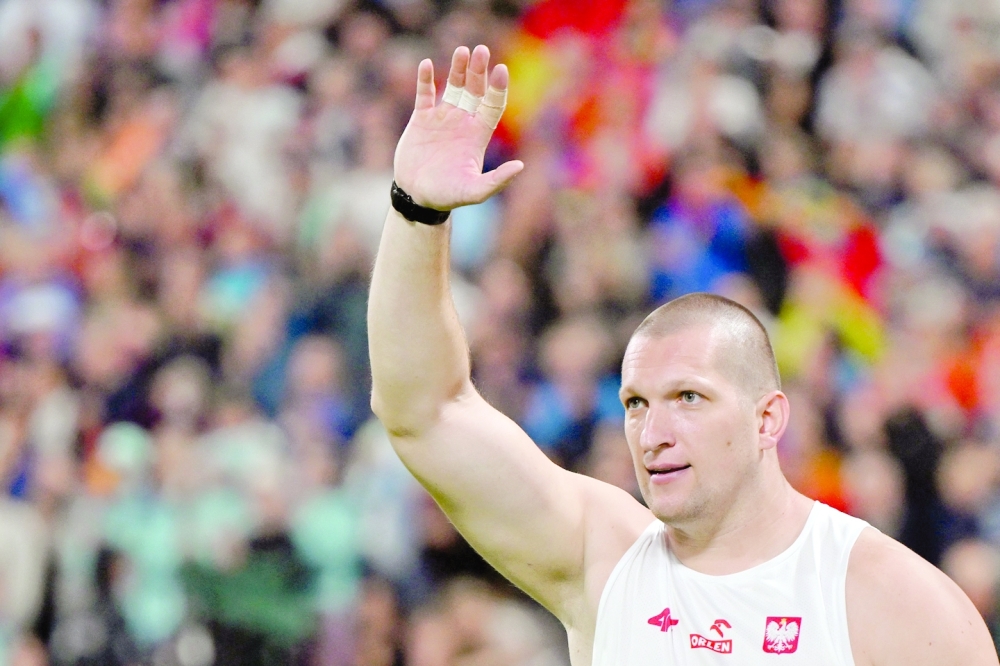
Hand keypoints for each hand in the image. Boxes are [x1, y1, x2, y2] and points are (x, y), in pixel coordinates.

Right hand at [393, 45, 523, 210]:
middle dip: (479, 71)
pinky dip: (425, 79)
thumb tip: (520, 167)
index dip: (497, 88)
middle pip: (475, 90)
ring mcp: (442, 118)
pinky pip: (425, 94)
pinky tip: (426, 64)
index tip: (501, 70)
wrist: (417, 196)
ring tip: (462, 50)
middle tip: (482, 51)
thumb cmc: (447, 195)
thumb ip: (496, 180)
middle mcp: (463, 122)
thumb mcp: (474, 191)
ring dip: (458, 68)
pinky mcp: (421, 119)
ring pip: (453, 86)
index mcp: (478, 135)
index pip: (492, 105)